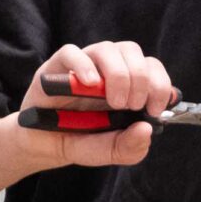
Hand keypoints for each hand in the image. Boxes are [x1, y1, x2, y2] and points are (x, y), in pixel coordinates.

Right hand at [17, 41, 176, 167]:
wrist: (40, 147)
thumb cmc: (76, 141)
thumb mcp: (107, 152)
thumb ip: (129, 147)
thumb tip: (145, 129)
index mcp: (126, 85)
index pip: (151, 67)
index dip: (159, 83)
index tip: (154, 107)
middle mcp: (106, 70)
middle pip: (132, 52)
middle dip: (140, 79)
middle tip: (130, 105)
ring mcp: (81, 67)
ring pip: (107, 49)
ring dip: (118, 73)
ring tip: (114, 101)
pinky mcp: (55, 68)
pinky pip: (70, 53)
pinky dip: (83, 65)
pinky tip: (89, 83)